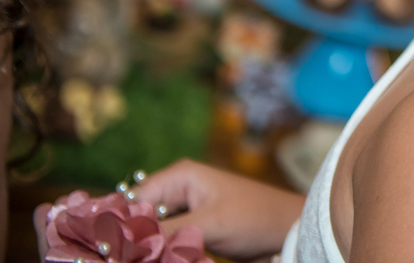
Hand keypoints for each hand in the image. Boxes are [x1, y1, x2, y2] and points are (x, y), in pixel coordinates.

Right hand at [131, 159, 304, 260]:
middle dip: (131, 240)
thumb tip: (120, 243)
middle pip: (137, 219)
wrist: (290, 232)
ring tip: (140, 257)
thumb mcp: (207, 225)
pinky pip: (165, 244)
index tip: (104, 249)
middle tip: (120, 257)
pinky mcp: (192, 232)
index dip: (116, 226)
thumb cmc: (256, 218)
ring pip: (149, 235)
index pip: (131, 201)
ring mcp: (185, 212)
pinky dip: (161, 253)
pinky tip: (157, 258)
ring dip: (146, 249)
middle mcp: (178, 191)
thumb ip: (163, 234)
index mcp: (179, 177)